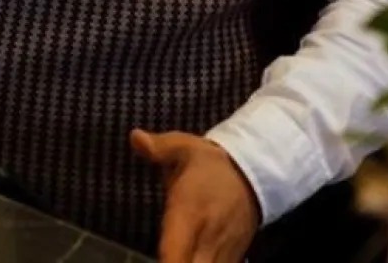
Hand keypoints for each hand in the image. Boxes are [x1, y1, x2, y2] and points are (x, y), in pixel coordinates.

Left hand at [130, 129, 259, 262]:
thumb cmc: (210, 164)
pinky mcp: (232, 259)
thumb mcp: (184, 147)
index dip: (167, 260)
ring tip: (171, 258)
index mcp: (189, 213)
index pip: (174, 251)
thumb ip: (159, 148)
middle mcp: (206, 240)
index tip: (158, 260)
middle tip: (162, 258)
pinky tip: (189, 260)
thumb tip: (135, 137)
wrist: (252, 174)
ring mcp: (221, 253)